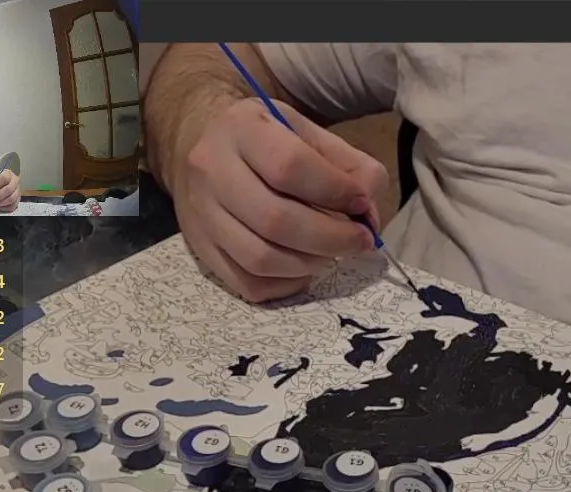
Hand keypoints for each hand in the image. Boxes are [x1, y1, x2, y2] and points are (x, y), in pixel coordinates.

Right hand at [168, 98, 388, 302]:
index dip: (335, 192)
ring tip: (330, 253)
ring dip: (309, 264)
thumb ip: (352, 169)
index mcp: (242, 128)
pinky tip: (303, 267)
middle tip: (358, 241)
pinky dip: (286, 284)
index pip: (290, 166)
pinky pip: (248, 283)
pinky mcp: (201, 249)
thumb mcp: (311, 134)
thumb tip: (369, 218)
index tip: (360, 204)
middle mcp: (211, 169)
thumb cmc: (269, 141)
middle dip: (331, 238)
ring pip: (260, 259)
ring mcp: (201, 213)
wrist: (202, 146)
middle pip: (275, 220)